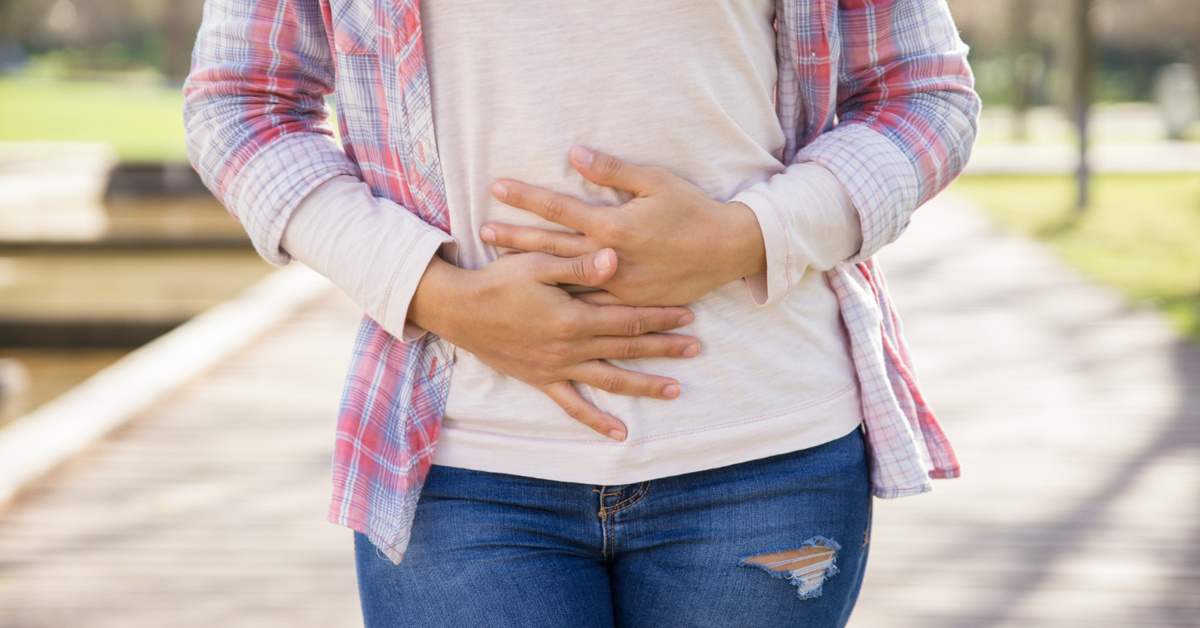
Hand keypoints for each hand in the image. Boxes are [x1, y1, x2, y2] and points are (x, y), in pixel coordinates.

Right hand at [408, 249, 699, 440]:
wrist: (458, 310)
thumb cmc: (497, 281)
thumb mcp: (537, 263)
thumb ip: (578, 264)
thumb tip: (615, 258)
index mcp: (573, 317)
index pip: (628, 318)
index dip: (660, 316)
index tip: (688, 314)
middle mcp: (570, 348)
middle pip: (627, 349)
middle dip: (664, 348)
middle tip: (696, 348)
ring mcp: (557, 368)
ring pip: (610, 380)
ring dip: (644, 385)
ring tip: (675, 390)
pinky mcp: (541, 380)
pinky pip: (573, 405)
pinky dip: (596, 420)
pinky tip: (619, 433)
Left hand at [481, 146, 766, 305]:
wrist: (726, 251)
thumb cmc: (692, 210)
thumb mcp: (655, 181)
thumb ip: (612, 170)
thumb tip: (575, 153)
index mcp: (613, 226)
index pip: (559, 208)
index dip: (526, 196)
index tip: (497, 188)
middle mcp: (610, 259)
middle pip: (552, 247)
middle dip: (515, 238)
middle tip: (484, 233)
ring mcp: (618, 285)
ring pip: (565, 279)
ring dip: (532, 271)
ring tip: (500, 266)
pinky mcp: (629, 303)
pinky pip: (589, 303)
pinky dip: (562, 299)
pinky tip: (540, 298)